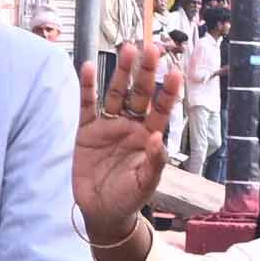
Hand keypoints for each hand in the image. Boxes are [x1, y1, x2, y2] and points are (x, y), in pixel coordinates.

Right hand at [72, 41, 176, 244]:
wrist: (99, 212)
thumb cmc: (127, 199)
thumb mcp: (145, 184)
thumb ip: (154, 161)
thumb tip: (157, 137)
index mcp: (147, 137)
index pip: (160, 108)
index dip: (168, 91)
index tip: (174, 72)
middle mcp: (129, 126)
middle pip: (139, 93)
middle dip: (145, 72)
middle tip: (150, 48)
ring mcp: (107, 126)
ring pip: (116, 94)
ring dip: (121, 72)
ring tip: (126, 49)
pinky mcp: (85, 131)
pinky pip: (86, 105)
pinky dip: (86, 87)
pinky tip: (88, 67)